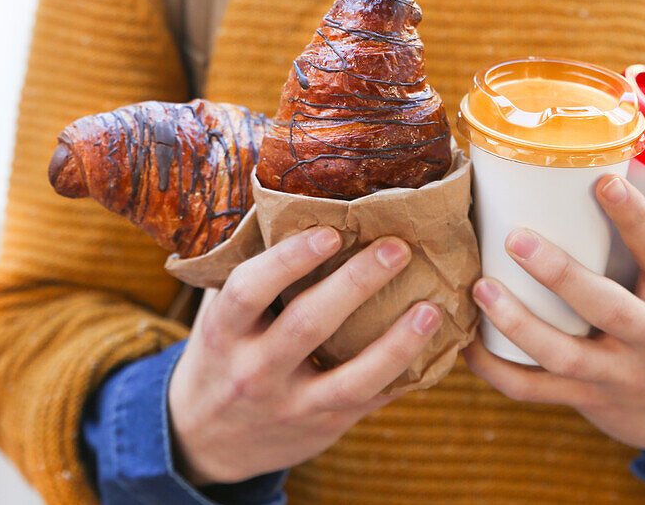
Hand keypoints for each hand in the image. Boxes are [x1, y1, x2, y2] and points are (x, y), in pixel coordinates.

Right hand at [168, 227, 442, 484]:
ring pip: (351, 378)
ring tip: (431, 309)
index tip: (331, 230)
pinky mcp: (324, 426)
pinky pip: (371, 401)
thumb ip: (251, 272)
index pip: (249, 290)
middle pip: (308, 325)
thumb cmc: (223, 354)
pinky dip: (404, 374)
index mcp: (223, 332)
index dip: (290, 259)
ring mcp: (291, 405)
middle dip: (357, 283)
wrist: (207, 440)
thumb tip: (297, 206)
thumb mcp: (219, 316)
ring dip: (397, 343)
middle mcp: (254, 372)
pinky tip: (437, 348)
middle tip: (398, 248)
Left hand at [463, 175, 644, 469]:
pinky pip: (536, 390)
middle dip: (559, 274)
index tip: (604, 181)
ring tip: (481, 288)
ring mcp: (621, 374)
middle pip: (606, 307)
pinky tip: (469, 343)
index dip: (633, 216)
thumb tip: (614, 166)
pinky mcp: (590, 400)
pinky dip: (497, 369)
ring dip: (517, 323)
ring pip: (564, 355)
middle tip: (516, 239)